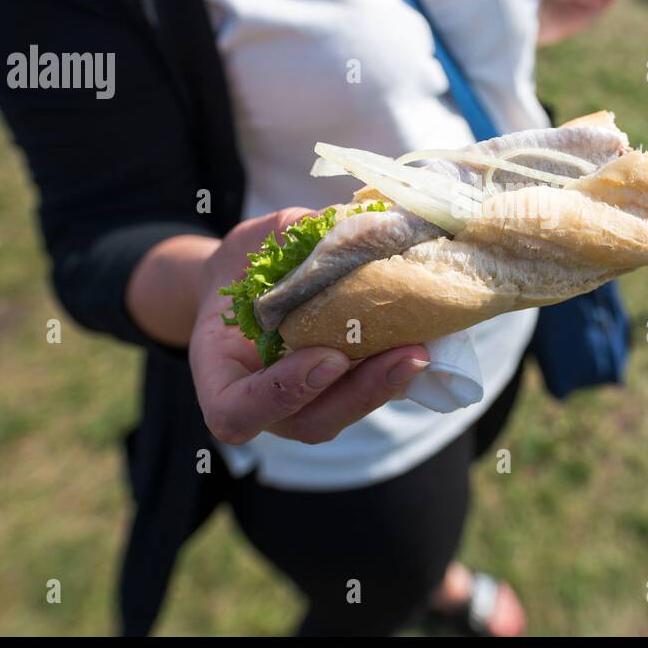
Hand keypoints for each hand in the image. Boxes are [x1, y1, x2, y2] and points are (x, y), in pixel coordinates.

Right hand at [190, 208, 429, 444]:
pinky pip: (366, 393)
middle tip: (403, 356)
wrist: (248, 282)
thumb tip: (342, 223)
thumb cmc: (243, 266)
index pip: (236, 411)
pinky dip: (395, 373)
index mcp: (219, 375)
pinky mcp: (338, 392)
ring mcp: (302, 404)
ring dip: (386, 386)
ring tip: (422, 351)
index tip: (328, 357)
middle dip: (359, 393)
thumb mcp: (253, 244)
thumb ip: (287, 241)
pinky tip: (427, 342)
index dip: (282, 393)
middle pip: (308, 423)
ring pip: (343, 415)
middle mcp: (261, 402)